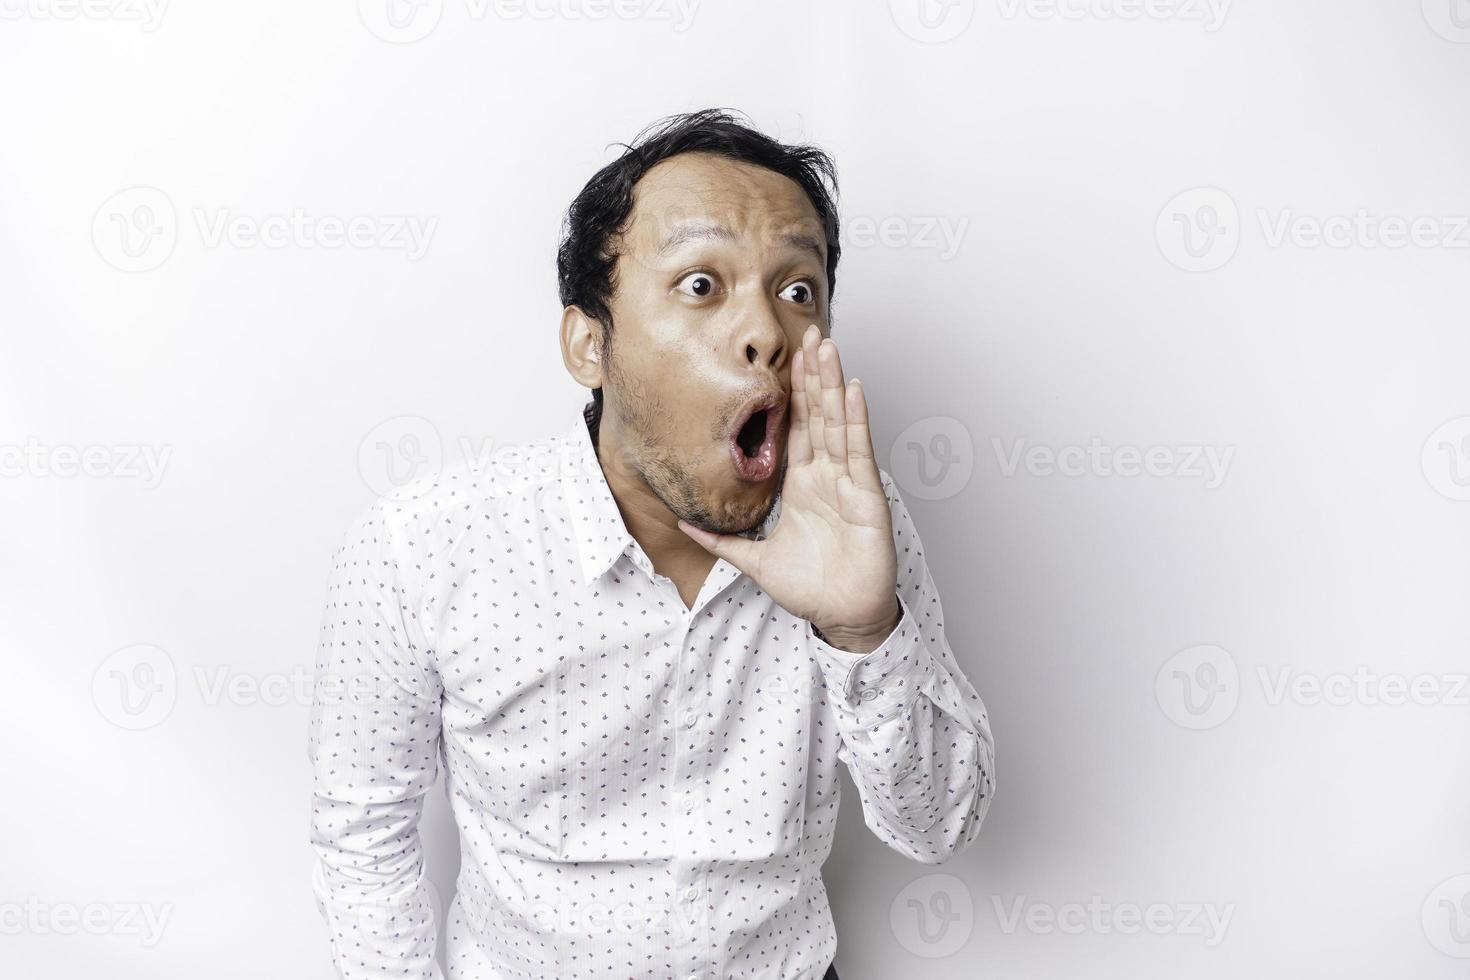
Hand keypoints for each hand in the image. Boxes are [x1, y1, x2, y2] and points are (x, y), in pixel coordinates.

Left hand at [678, 324, 900, 652]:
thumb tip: (682, 525)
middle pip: (817, 414)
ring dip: (832, 383)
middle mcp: (825, 475)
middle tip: (809, 332)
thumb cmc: (809, 588)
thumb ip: (721, 540)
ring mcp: (847, 481)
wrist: (841, 616)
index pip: (793, 428)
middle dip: (813, 373)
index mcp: (801, 484)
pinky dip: (856, 419)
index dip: (789, 393)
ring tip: (827, 346)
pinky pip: (858, 450)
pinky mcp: (866, 495)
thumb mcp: (754, 560)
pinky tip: (853, 389)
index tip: (782, 359)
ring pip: (838, 422)